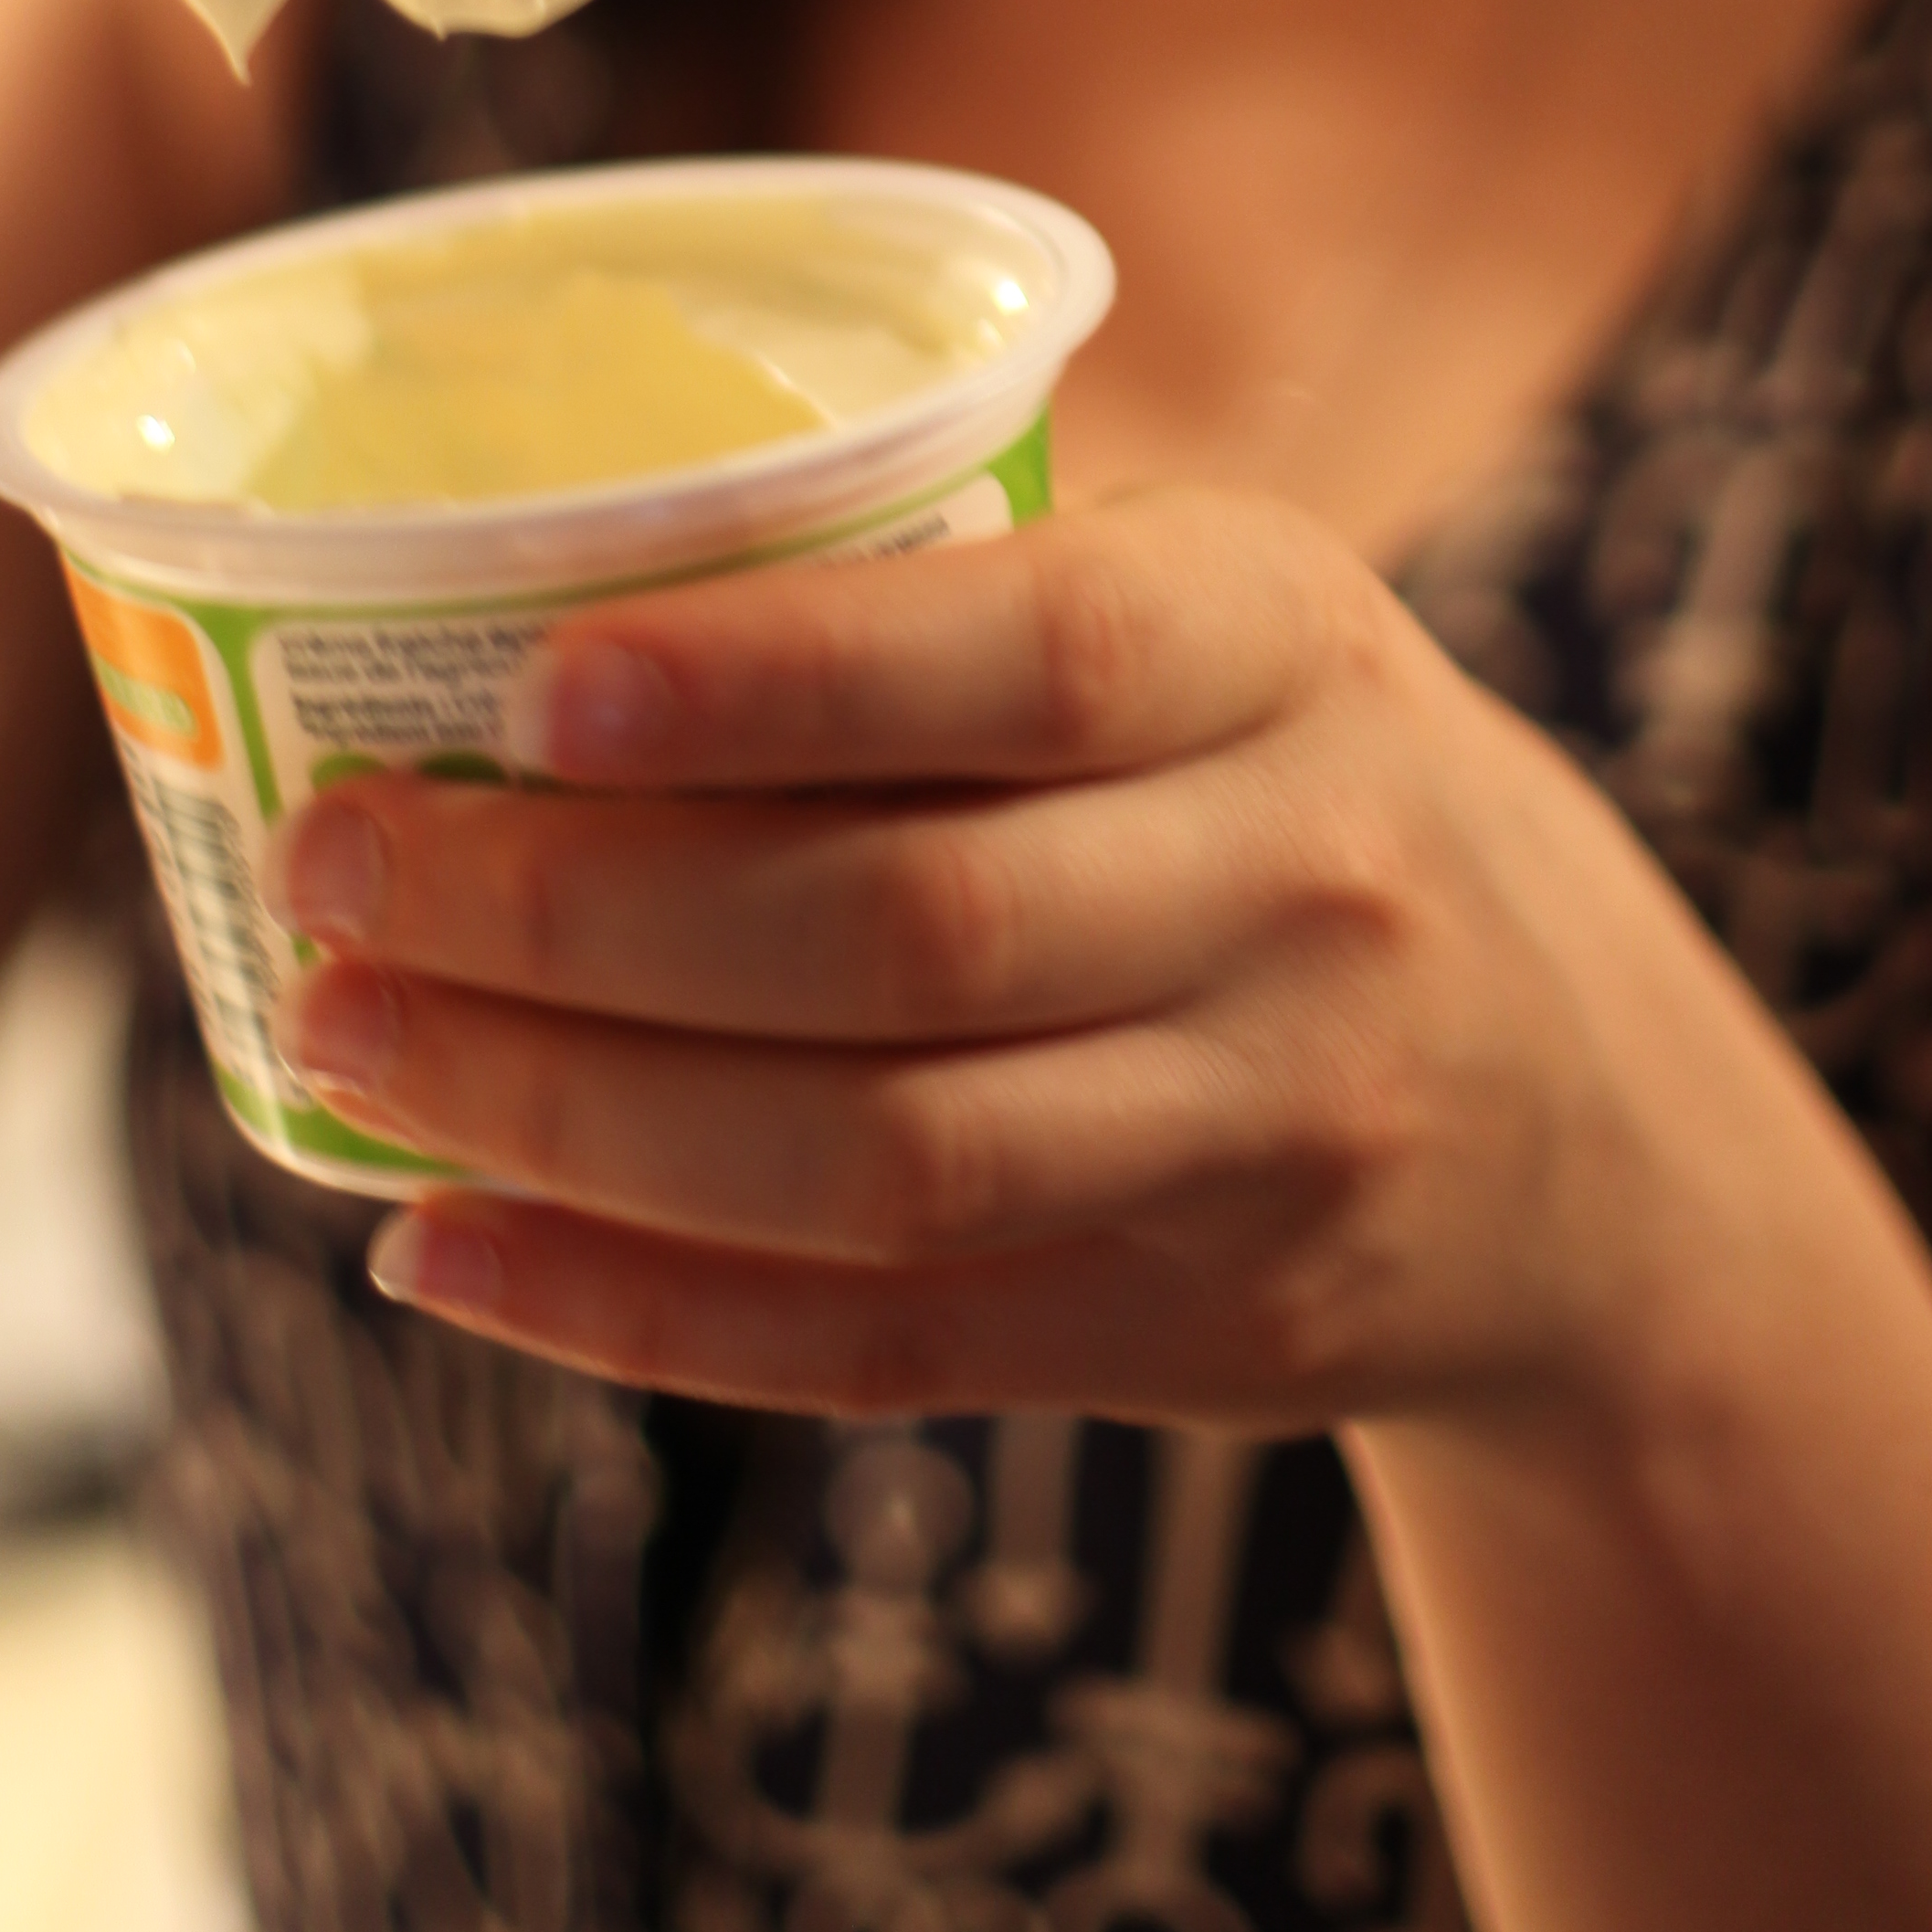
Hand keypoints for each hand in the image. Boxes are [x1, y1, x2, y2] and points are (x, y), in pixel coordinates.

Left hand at [261, 484, 1689, 1428]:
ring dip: (564, 1119)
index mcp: (1288, 641)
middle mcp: (1305, 888)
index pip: (1033, 660)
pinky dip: (633, 1311)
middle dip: (575, 915)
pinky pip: (878, 1343)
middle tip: (343, 868)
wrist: (1587, 1113)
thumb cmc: (1282, 779)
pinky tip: (442, 1249)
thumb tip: (513, 587)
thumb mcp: (1225, 617)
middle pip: (903, 934)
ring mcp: (1267, 1136)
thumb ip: (963, 603)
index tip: (534, 689)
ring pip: (870, 1161)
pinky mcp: (1199, 1333)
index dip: (774, 682)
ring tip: (351, 1044)